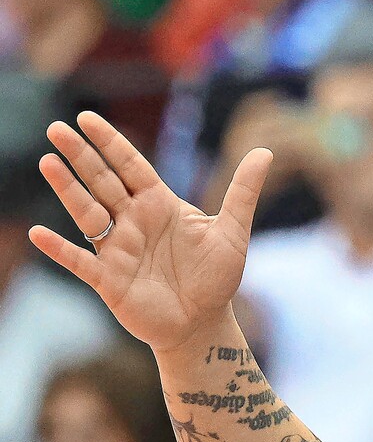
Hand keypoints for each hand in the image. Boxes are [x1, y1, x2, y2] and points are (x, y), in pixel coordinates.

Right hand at [29, 112, 272, 354]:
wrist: (205, 323)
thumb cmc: (216, 277)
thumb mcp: (233, 231)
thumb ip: (243, 192)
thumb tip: (265, 152)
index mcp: (159, 205)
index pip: (130, 166)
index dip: (110, 142)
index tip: (86, 118)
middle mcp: (133, 222)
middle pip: (103, 182)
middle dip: (81, 156)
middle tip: (57, 128)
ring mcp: (118, 249)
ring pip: (88, 213)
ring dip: (68, 190)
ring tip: (48, 162)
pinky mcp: (110, 280)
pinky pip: (81, 262)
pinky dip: (61, 249)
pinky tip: (39, 234)